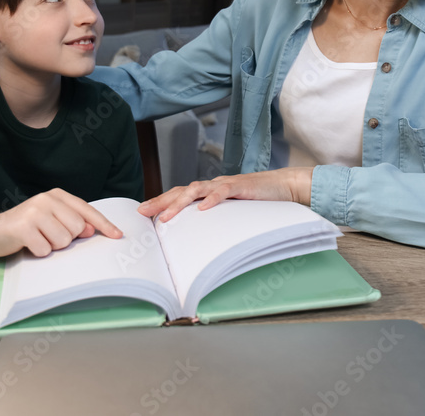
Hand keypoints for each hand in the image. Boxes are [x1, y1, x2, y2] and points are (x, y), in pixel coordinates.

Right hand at [0, 188, 122, 256]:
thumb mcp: (51, 220)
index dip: (104, 224)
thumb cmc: (26, 227)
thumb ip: (72, 222)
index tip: (118, 235)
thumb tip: (90, 230)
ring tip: (38, 239)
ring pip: (63, 240)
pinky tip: (28, 244)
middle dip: (66, 239)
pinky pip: (45, 249)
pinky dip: (39, 252)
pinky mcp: (24, 227)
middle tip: (48, 236)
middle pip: (77, 228)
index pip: (87, 210)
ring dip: (52, 246)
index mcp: (57, 195)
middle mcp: (47, 199)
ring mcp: (35, 211)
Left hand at [137, 167, 312, 222]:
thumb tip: (198, 239)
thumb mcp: (231, 211)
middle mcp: (212, 185)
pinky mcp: (240, 186)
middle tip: (142, 212)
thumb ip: (215, 220)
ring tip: (165, 216)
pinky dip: (212, 199)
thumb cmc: (256, 200)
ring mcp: (225, 184)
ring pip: (196, 190)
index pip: (179, 194)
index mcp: (208, 191)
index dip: (160, 201)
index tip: (142, 212)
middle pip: (180, 191)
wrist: (282, 186)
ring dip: (178, 203)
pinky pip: (223, 191)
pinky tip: (202, 208)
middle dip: (160, 201)